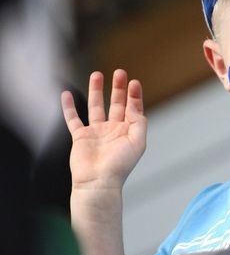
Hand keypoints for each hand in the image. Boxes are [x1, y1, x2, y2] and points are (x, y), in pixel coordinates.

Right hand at [62, 69, 146, 189]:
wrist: (98, 182)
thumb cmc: (119, 166)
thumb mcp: (138, 142)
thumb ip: (138, 122)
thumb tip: (134, 106)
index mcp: (128, 131)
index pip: (133, 108)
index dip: (134, 95)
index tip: (134, 82)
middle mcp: (113, 130)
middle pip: (116, 104)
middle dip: (118, 88)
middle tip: (119, 72)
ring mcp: (96, 132)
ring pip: (96, 107)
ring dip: (97, 90)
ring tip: (97, 74)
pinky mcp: (80, 137)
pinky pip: (73, 118)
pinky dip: (69, 107)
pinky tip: (66, 94)